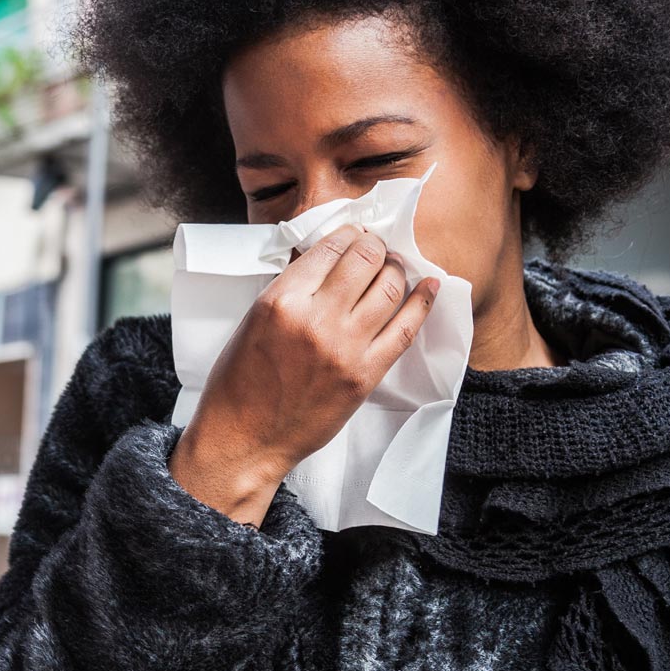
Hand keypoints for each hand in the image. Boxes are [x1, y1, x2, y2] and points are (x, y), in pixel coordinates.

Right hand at [168, 224, 438, 524]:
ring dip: (397, 269)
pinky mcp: (365, 374)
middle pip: (365, 259)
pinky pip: (405, 329)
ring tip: (394, 267)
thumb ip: (290, 290)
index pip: (330, 247)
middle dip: (375, 246)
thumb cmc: (239, 381)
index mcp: (281, 300)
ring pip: (389, 287)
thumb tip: (327, 263)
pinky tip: (430, 286)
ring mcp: (344, 347)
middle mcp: (315, 318)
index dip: (349, 233)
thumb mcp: (253, 320)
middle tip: (376, 248)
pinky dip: (422, 302)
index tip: (355, 234)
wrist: (246, 437)